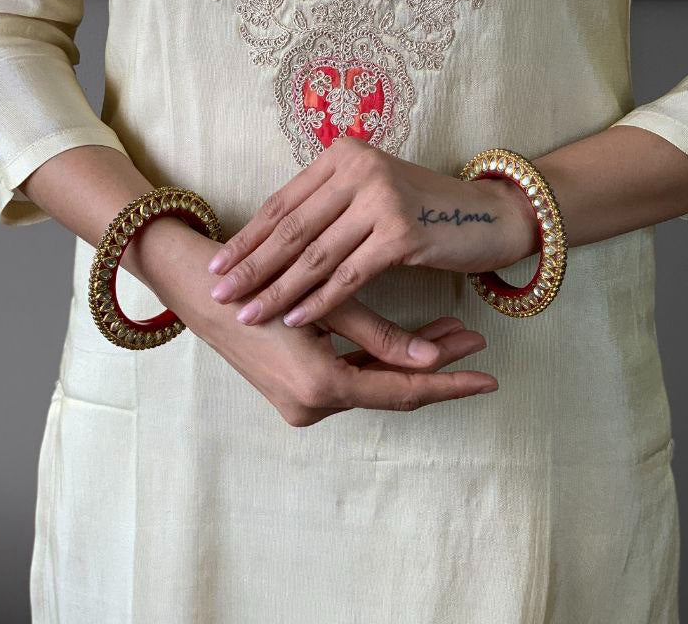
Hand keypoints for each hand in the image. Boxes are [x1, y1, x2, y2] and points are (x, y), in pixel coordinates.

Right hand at [139, 216, 498, 426]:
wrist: (199, 287)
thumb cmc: (259, 282)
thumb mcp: (325, 303)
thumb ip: (379, 336)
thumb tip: (433, 360)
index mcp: (319, 387)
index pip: (400, 392)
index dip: (448, 383)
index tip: (487, 376)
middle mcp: (310, 405)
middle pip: (390, 388)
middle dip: (435, 364)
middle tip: (477, 340)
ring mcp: (300, 400)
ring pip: (372, 381)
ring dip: (409, 357)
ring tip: (454, 331)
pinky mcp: (295, 386)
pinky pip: (350, 375)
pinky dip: (379, 357)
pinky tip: (408, 338)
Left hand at [205, 135, 539, 327]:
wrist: (489, 215)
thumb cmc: (424, 210)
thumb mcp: (371, 193)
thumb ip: (328, 206)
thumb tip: (267, 243)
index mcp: (344, 155)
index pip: (284, 202)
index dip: (248, 237)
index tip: (216, 266)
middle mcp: (359, 168)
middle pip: (292, 228)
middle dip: (251, 266)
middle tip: (218, 295)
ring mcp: (380, 198)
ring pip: (315, 255)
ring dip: (277, 290)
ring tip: (248, 314)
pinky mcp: (401, 233)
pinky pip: (348, 276)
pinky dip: (318, 301)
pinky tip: (295, 320)